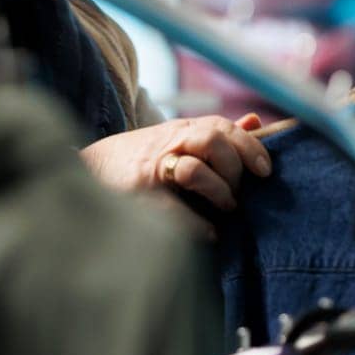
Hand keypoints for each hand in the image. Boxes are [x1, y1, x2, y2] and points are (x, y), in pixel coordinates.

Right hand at [80, 113, 272, 210]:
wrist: (89, 167)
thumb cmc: (142, 155)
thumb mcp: (178, 134)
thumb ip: (217, 132)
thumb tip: (256, 121)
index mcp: (183, 130)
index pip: (223, 128)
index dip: (249, 147)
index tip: (265, 171)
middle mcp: (169, 144)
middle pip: (213, 142)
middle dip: (234, 169)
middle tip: (239, 193)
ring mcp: (152, 170)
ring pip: (193, 170)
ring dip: (218, 191)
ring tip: (226, 208)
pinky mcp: (138, 197)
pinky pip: (173, 210)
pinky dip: (196, 224)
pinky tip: (209, 233)